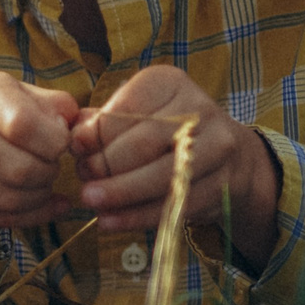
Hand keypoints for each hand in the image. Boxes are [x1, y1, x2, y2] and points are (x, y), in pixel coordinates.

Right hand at [0, 74, 82, 257]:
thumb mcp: (14, 93)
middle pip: (21, 170)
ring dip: (39, 198)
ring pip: (9, 199)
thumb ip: (52, 105)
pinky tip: (42, 205)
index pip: (25, 126)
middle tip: (50, 167)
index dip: (55, 142)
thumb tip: (79, 127)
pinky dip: (28, 216)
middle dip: (48, 174)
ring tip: (43, 185)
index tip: (59, 143)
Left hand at [71, 66, 279, 263]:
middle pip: (143, 142)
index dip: (97, 132)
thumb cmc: (164, 133)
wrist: (230, 158)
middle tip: (83, 180)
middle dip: (106, 165)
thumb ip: (101, 123)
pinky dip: (136, 216)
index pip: (127, 108)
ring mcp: (216, 147)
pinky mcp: (221, 184)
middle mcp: (198, 109)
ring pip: (160, 175)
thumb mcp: (135, 115)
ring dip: (119, 192)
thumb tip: (75, 138)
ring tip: (91, 201)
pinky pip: (173, 203)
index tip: (76, 149)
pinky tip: (111, 221)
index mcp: (170, 83)